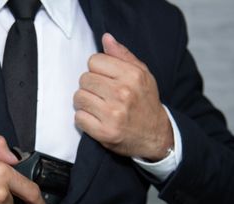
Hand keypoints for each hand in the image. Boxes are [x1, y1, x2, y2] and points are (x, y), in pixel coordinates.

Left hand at [74, 33, 172, 160]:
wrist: (155, 136)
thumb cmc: (145, 102)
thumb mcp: (142, 75)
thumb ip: (123, 56)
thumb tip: (106, 38)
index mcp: (132, 76)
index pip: (94, 61)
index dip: (96, 69)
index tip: (104, 79)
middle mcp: (123, 93)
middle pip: (84, 79)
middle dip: (89, 86)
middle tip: (101, 95)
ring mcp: (113, 114)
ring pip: (78, 97)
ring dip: (84, 102)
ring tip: (97, 106)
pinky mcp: (104, 132)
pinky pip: (79, 118)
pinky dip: (84, 119)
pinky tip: (96, 119)